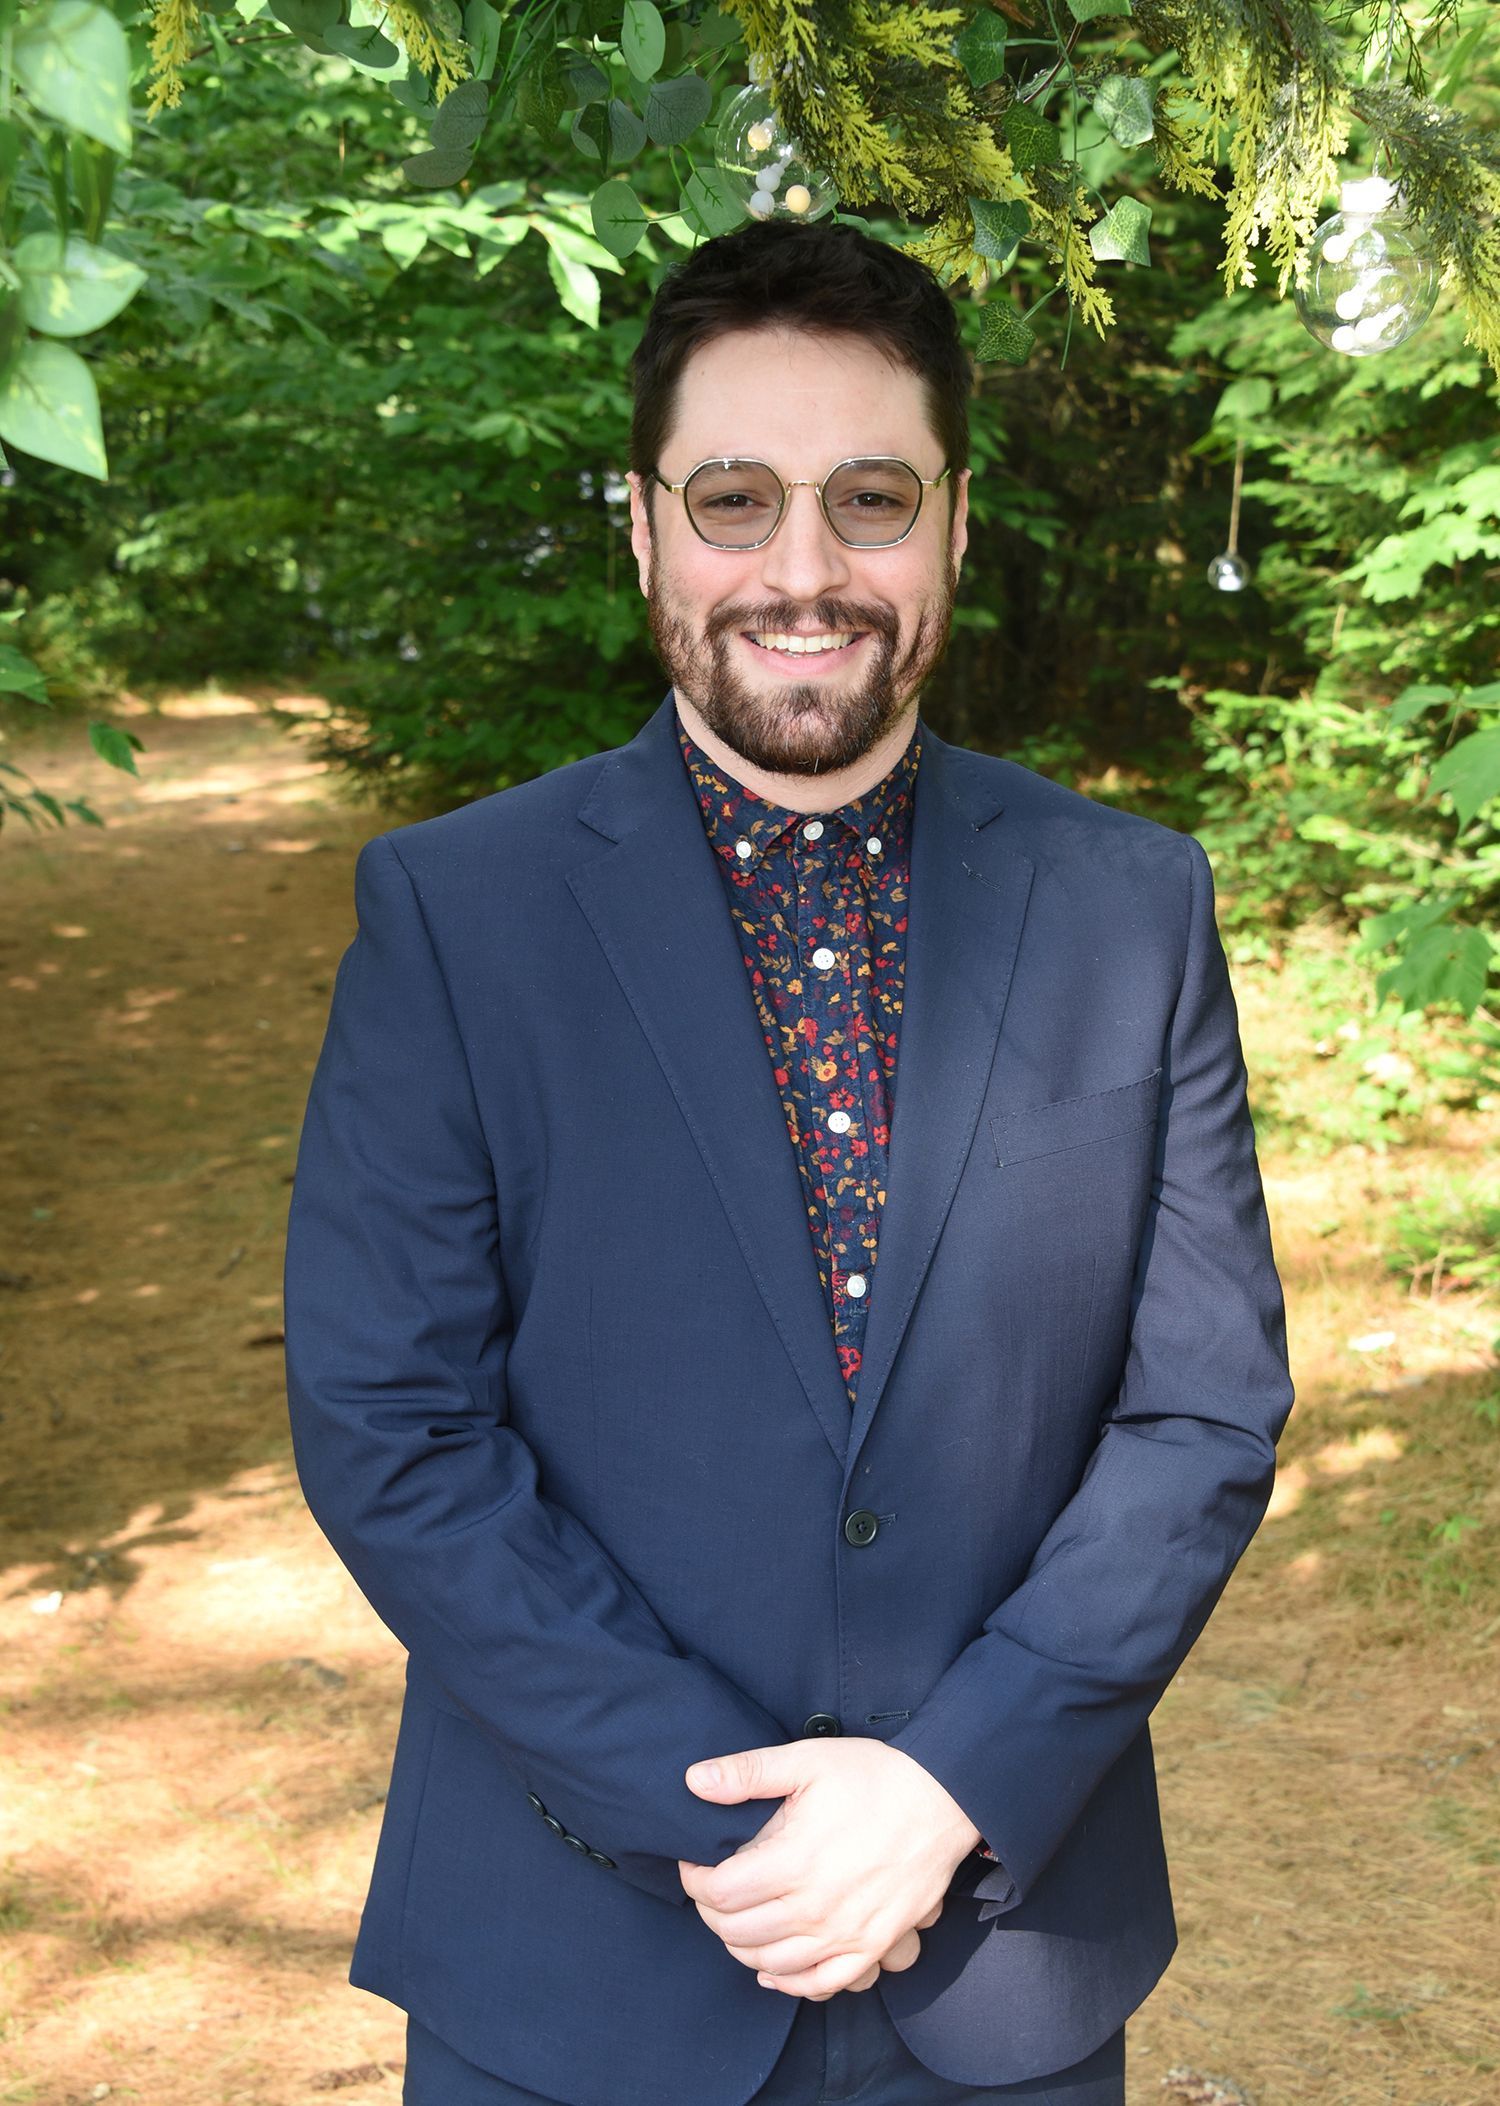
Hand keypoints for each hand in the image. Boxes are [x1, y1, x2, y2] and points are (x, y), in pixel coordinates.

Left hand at [677, 1738, 981, 1999]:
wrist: (945, 1799)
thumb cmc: (875, 1776)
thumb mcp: (808, 1759)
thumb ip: (748, 1772)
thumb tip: (694, 1780)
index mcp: (795, 1860)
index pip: (721, 1893)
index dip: (695, 1881)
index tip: (694, 1863)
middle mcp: (816, 1907)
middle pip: (739, 1932)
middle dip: (712, 1913)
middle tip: (711, 1890)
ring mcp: (846, 1934)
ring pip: (771, 1964)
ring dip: (742, 1947)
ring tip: (736, 1920)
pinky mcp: (872, 1947)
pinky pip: (820, 1985)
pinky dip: (788, 1984)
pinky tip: (772, 1970)